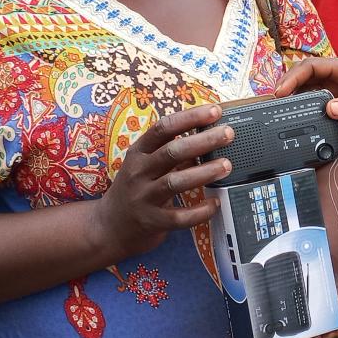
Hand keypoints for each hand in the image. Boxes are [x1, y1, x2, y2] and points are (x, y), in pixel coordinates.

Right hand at [92, 104, 234, 258]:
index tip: (214, 110)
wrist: (109, 227)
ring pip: (175, 182)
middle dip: (203, 141)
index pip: (164, 128)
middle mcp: (139, 172)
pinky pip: (179, 217)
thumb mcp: (144, 164)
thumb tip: (207, 135)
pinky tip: (215, 204)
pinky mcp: (152, 221)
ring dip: (204, 172)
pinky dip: (199, 211)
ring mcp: (144, 198)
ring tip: (226, 165)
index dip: (190, 117)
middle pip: (172, 152)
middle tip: (228, 134)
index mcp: (139, 152)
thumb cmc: (133, 188)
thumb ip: (171, 152)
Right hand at [276, 57, 337, 133]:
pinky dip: (309, 105)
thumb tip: (330, 109)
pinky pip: (322, 100)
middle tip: (275, 101)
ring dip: (298, 95)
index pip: (313, 66)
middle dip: (290, 84)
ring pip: (313, 87)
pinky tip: (302, 115)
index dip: (294, 77)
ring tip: (283, 108)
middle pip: (308, 75)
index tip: (281, 92)